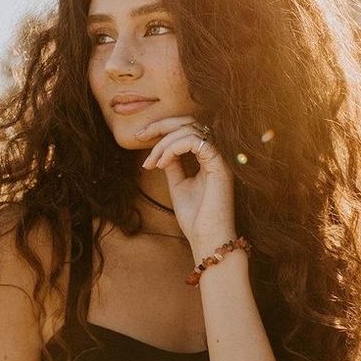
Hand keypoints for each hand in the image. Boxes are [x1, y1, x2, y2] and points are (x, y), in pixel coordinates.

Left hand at [136, 115, 235, 245]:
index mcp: (208, 157)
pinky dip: (174, 148)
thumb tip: (161, 150)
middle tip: (139, 136)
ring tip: (152, 162)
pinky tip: (162, 164)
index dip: (162, 129)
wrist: (207, 239)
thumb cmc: (195, 218)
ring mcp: (220, 159)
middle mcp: (216, 154)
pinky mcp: (220, 166)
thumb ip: (172, 164)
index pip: (187, 129)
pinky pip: (196, 142)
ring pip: (190, 130)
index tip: (140, 138)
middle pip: (189, 122)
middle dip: (161, 126)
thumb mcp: (177, 184)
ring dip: (164, 142)